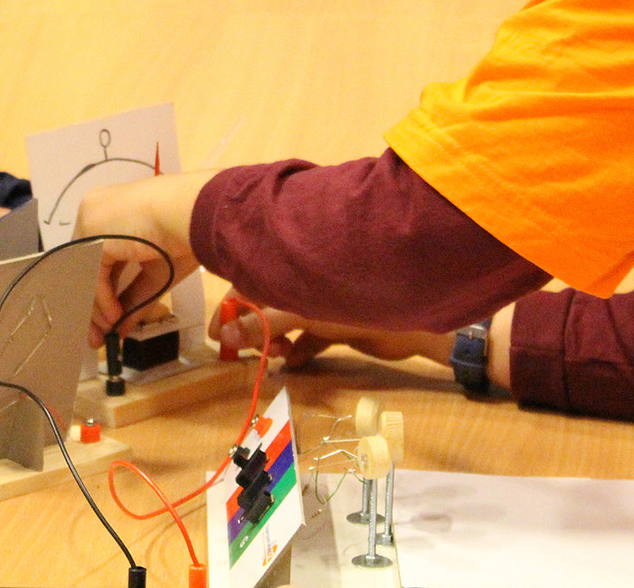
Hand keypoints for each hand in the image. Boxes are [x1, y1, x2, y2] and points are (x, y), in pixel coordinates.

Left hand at [72, 170, 212, 346]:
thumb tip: (121, 326)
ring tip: (109, 330)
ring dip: (95, 306)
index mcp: (111, 210)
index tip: (109, 315)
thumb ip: (134, 295)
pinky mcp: (92, 236)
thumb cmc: (184, 233)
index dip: (101, 287)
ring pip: (82, 272)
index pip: (96, 255)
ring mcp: (89, 222)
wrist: (193, 214)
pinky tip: (115, 317)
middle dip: (91, 303)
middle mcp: (93, 212)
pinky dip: (101, 299)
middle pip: (83, 265)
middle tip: (96, 334)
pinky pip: (90, 276)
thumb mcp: (156, 269)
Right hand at [211, 291, 454, 368]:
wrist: (416, 325)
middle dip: (254, 329)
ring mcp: (325, 304)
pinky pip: (310, 338)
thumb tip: (224, 338)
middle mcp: (308, 285)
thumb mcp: (305, 314)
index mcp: (297, 271)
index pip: (252, 283)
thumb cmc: (359, 306)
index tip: (217, 335)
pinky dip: (299, 350)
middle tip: (245, 352)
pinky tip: (294, 363)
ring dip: (276, 342)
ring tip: (275, 357)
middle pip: (267, 305)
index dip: (232, 309)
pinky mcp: (340, 325)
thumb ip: (264, 324)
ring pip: (287, 323)